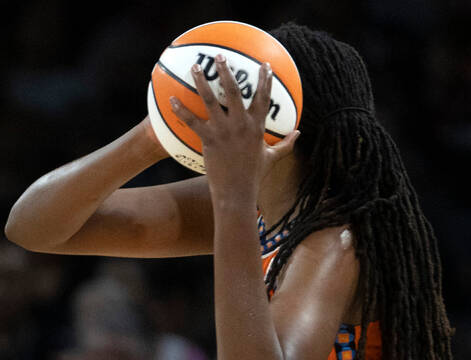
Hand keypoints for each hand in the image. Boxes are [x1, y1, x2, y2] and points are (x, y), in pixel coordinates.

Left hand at [169, 55, 297, 196]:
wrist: (237, 192)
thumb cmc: (254, 176)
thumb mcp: (272, 158)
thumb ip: (286, 144)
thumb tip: (298, 134)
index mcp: (257, 126)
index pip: (263, 97)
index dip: (265, 80)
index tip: (265, 65)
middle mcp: (241, 124)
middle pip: (234, 91)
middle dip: (227, 71)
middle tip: (220, 56)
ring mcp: (224, 131)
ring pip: (211, 100)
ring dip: (202, 82)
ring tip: (195, 67)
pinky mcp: (209, 140)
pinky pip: (192, 121)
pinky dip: (181, 110)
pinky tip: (172, 100)